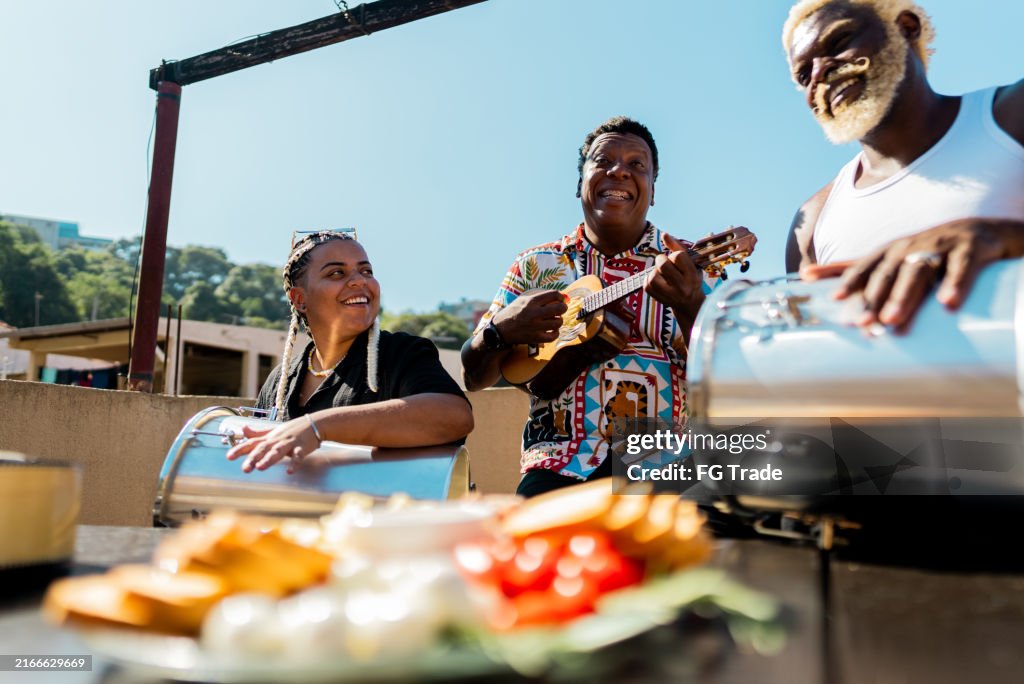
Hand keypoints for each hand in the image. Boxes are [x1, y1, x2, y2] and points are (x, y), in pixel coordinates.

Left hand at [226, 419, 319, 473]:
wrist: (314, 423)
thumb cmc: (293, 429)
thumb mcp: (273, 430)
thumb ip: (257, 433)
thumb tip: (243, 429)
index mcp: (270, 437)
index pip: (252, 443)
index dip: (240, 449)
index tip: (229, 457)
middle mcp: (277, 440)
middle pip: (263, 448)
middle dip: (253, 458)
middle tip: (245, 469)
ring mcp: (290, 443)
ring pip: (278, 451)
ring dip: (269, 459)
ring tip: (261, 467)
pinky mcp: (302, 447)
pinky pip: (298, 456)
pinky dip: (294, 463)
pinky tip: (290, 471)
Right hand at [492, 290, 567, 345]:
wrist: (501, 329)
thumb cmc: (513, 312)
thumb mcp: (523, 299)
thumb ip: (540, 295)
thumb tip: (560, 296)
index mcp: (531, 301)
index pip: (554, 294)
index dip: (560, 296)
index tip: (560, 299)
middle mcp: (534, 313)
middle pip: (560, 308)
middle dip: (563, 308)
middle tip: (560, 309)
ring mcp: (535, 327)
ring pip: (558, 322)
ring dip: (559, 320)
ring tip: (554, 319)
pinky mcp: (536, 338)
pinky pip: (553, 336)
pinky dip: (555, 332)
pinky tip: (552, 329)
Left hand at [645, 233, 705, 322]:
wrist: (690, 304)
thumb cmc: (690, 278)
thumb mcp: (691, 263)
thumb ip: (678, 248)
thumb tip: (664, 234)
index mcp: (692, 275)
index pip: (678, 256)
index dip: (673, 255)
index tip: (675, 259)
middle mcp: (682, 286)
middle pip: (663, 265)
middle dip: (661, 260)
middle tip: (664, 263)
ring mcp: (671, 295)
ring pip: (653, 276)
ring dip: (655, 271)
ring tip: (662, 274)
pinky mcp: (659, 299)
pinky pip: (647, 284)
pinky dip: (650, 279)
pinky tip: (658, 281)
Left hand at [833, 219, 1019, 330]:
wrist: (982, 232)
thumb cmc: (928, 252)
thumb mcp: (892, 259)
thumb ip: (854, 270)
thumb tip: (805, 274)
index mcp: (892, 251)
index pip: (867, 265)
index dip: (851, 280)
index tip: (837, 298)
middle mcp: (912, 246)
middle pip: (889, 273)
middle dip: (875, 298)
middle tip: (865, 322)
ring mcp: (941, 246)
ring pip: (919, 272)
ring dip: (904, 296)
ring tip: (893, 319)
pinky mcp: (971, 249)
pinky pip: (961, 268)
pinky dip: (954, 284)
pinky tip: (947, 303)